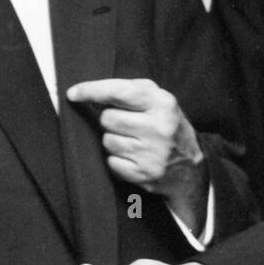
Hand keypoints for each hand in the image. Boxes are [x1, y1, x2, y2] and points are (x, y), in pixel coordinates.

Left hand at [66, 78, 207, 230]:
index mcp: (163, 104)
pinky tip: (134, 157)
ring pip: (107, 141)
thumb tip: (91, 92)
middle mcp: (159, 128)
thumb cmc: (168, 128)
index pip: (119, 92)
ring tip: (134, 142)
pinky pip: (111, 162)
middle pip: (108, 118)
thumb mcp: (161, 102)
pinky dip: (117, 160)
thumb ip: (132, 91)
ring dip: (114, 141)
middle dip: (111, 121)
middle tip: (127, 125)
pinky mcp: (144, 174)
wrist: (190, 169)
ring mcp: (151, 153)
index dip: (92, 91)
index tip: (73, 93)